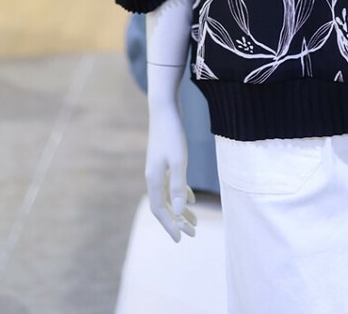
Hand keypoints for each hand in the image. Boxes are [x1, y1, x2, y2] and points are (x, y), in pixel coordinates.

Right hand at [145, 81, 197, 241]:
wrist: (165, 109)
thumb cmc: (172, 134)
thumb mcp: (179, 161)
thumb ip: (178, 186)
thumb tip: (179, 212)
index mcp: (153, 179)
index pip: (159, 210)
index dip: (169, 225)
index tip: (181, 239)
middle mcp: (152, 177)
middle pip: (164, 206)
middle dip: (178, 221)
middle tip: (193, 233)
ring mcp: (157, 168)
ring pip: (168, 196)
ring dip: (180, 209)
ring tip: (194, 221)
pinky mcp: (164, 160)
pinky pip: (171, 184)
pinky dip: (180, 194)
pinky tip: (191, 199)